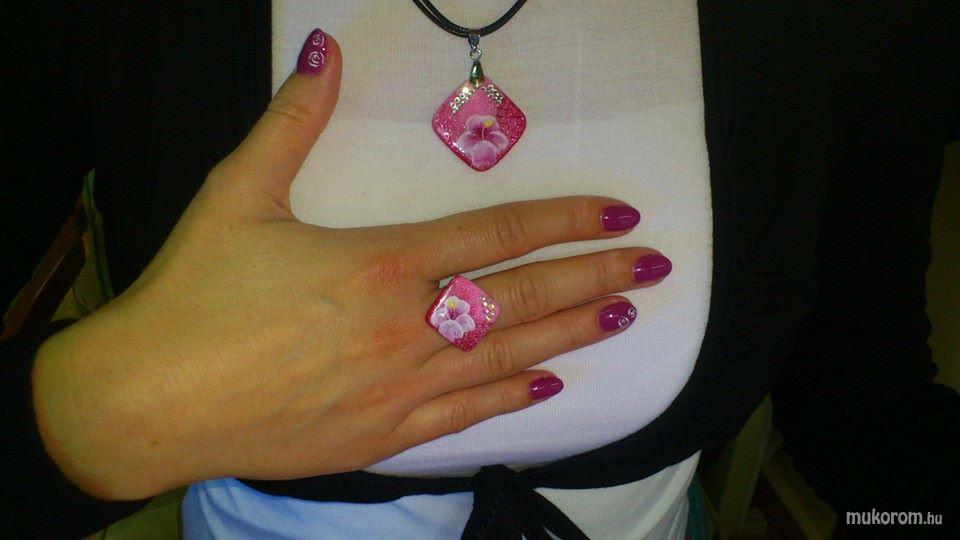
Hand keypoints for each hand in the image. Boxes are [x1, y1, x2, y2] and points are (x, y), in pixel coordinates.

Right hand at [31, 31, 668, 499]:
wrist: (148, 401)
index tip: (618, 215)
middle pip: (523, 297)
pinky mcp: (383, 435)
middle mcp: (407, 325)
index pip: (499, 235)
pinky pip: (467, 415)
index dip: (566, 221)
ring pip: (510, 357)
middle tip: (651, 266)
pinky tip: (551, 387)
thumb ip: (292, 123)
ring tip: (622, 316)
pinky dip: (513, 399)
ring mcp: (402, 386)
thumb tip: (324, 52)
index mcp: (381, 262)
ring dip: (573, 333)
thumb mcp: (236, 194)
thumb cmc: (193, 296)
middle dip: (594, 277)